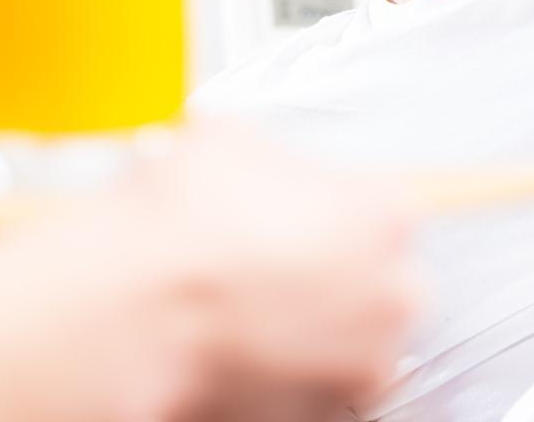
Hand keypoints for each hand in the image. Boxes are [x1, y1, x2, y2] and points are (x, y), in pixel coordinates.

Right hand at [0, 119, 421, 421]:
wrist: (138, 306)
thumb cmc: (182, 220)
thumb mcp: (225, 139)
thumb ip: (268, 156)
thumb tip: (250, 160)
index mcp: (386, 212)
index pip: (387, 210)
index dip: (337, 212)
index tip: (308, 218)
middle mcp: (396, 292)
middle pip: (384, 280)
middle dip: (337, 274)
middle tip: (273, 263)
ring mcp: (367, 361)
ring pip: (355, 341)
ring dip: (316, 328)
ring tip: (251, 310)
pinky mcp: (328, 411)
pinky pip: (318, 388)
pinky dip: (290, 374)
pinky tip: (242, 346)